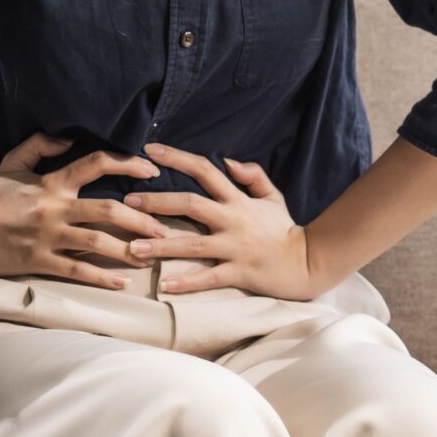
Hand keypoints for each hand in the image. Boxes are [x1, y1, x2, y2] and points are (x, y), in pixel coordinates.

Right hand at [0, 130, 172, 288]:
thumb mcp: (13, 163)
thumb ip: (40, 145)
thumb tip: (69, 137)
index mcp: (53, 183)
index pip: (96, 164)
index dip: (127, 163)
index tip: (152, 170)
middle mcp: (56, 209)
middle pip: (108, 210)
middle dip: (140, 219)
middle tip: (163, 228)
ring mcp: (49, 236)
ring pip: (97, 242)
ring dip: (128, 250)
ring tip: (150, 256)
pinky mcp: (41, 261)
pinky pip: (77, 270)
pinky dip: (101, 277)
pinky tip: (122, 283)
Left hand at [121, 141, 327, 299]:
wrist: (308, 262)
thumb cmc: (285, 229)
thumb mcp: (272, 196)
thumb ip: (252, 175)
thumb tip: (228, 161)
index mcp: (238, 200)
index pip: (205, 171)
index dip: (177, 158)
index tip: (148, 151)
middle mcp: (233, 220)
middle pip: (190, 204)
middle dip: (157, 202)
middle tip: (128, 201)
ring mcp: (234, 247)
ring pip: (192, 244)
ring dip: (161, 245)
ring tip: (133, 247)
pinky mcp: (238, 272)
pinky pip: (208, 278)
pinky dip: (186, 282)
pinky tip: (164, 285)